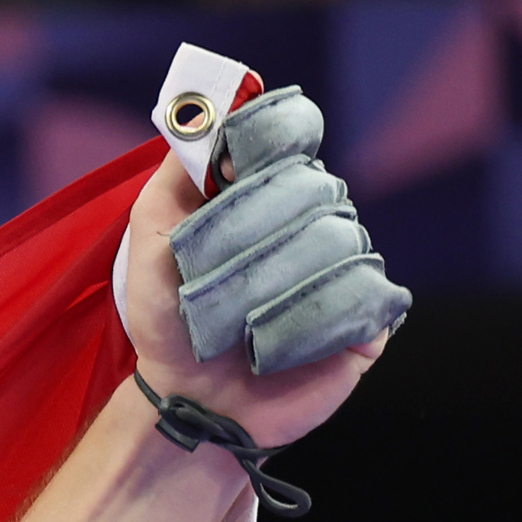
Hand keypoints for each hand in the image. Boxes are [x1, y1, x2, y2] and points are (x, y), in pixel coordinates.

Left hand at [115, 118, 388, 452]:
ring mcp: (347, 268)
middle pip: (315, 192)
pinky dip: (323, 310)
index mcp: (273, 204)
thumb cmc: (172, 324)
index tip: (239, 167)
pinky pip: (368, 290)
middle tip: (216, 280)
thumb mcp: (151, 246)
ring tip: (243, 322)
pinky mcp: (371, 316)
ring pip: (340, 238)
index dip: (269, 151)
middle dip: (257, 232)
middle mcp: (318, 226)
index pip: (289, 152)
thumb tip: (202, 118)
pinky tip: (286, 338)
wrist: (193, 402)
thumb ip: (173, 180)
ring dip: (281, 279)